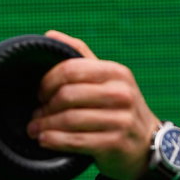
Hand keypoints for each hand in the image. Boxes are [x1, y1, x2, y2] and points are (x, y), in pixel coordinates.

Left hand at [27, 30, 162, 179]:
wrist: (145, 142)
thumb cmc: (117, 108)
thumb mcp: (106, 78)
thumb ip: (79, 56)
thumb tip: (49, 35)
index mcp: (115, 73)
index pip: (71, 69)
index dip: (47, 82)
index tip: (39, 93)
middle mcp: (121, 93)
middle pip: (67, 95)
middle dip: (45, 107)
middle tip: (35, 115)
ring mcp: (120, 120)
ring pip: (69, 119)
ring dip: (45, 125)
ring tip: (34, 129)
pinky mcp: (114, 143)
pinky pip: (75, 141)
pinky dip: (54, 141)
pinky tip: (44, 140)